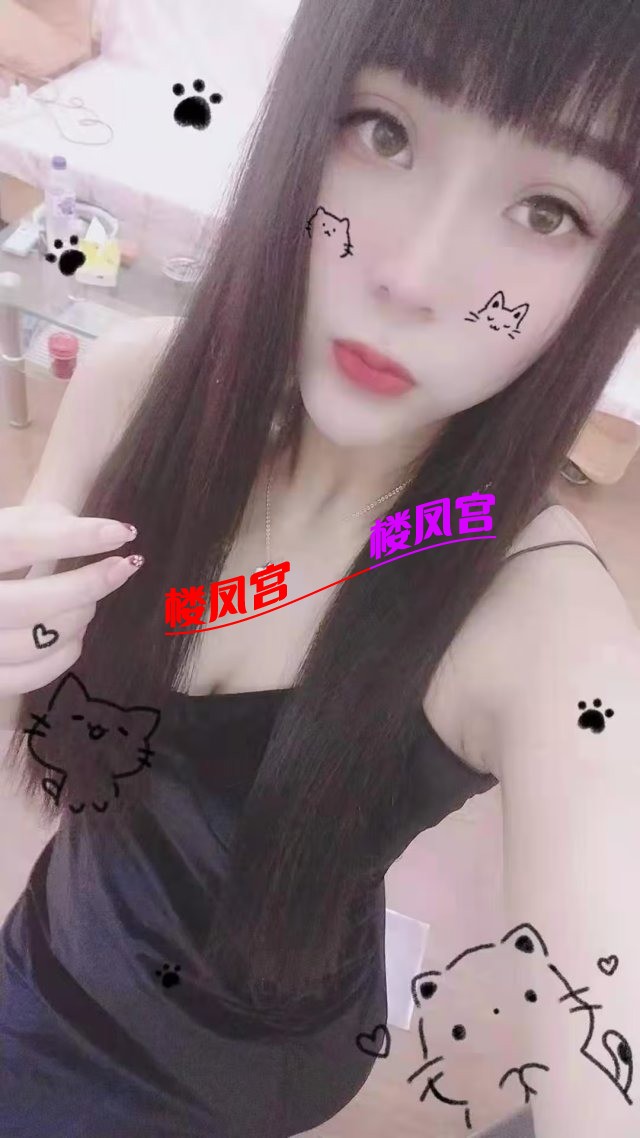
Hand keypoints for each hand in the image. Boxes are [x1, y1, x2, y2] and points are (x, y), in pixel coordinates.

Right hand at [0, 502, 141, 697]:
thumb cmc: (1, 553)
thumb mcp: (12, 526)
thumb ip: (50, 524)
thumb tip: (113, 535)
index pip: (17, 541)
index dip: (74, 538)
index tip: (124, 533)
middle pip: (26, 604)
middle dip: (85, 588)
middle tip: (120, 569)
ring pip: (35, 644)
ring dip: (78, 619)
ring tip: (89, 600)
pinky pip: (31, 675)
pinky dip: (65, 652)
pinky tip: (75, 631)